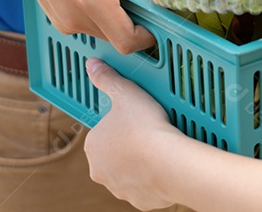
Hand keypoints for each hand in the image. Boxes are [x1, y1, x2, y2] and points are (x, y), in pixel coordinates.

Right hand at [1, 0, 169, 52]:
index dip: (149, 34)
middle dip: (134, 15)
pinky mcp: (57, 17)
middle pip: (119, 35)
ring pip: (105, 29)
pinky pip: (90, 23)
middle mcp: (76, 18)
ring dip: (116, 9)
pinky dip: (100, 8)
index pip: (128, 41)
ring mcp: (64, 20)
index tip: (158, 14)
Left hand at [85, 59, 184, 210]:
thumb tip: (91, 64)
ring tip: (160, 147)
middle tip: (150, 131)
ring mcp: (120, 188)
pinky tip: (165, 164)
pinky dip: (154, 177)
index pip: (103, 131)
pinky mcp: (140, 200)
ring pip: (129, 171)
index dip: (121, 122)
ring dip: (141, 162)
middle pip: (114, 153)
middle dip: (129, 144)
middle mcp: (100, 170)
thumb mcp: (125, 93)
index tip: (136, 118)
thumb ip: (107, 78)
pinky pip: (146, 186)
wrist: (170, 162)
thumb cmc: (145, 127)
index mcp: (92, 146)